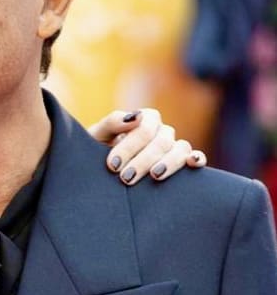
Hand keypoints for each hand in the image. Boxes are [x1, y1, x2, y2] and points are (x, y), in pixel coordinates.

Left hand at [87, 109, 206, 185]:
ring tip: (155, 176)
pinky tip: (192, 164)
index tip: (112, 165)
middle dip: (143, 160)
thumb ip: (112, 123)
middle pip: (161, 141)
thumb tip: (135, 116)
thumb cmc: (96, 150)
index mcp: (143, 119)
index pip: (145, 126)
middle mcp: (161, 131)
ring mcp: (173, 146)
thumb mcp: (97, 136)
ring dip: (168, 163)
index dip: (130, 146)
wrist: (99, 170)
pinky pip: (197, 157)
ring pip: (180, 148)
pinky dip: (198, 158)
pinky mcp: (182, 162)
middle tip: (125, 178)